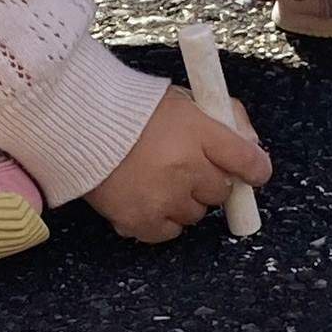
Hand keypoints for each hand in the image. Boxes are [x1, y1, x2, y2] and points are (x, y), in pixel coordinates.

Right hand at [86, 82, 270, 243]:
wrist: (78, 123)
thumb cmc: (128, 108)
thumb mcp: (182, 100)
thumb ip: (222, 117)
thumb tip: (252, 145)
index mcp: (200, 132)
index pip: (248, 161)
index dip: (254, 169)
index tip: (253, 171)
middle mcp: (187, 168)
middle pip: (221, 191)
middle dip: (208, 181)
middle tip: (185, 167)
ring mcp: (165, 197)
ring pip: (196, 214)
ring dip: (184, 201)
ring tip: (157, 179)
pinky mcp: (142, 220)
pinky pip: (169, 232)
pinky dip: (162, 220)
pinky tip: (146, 198)